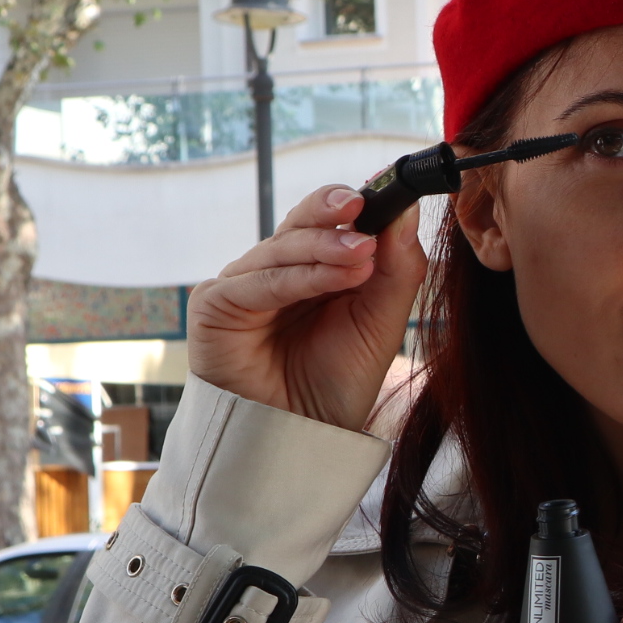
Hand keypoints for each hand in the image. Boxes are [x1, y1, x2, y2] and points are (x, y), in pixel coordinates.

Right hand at [186, 183, 426, 431]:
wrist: (304, 436)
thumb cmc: (340, 380)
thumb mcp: (382, 320)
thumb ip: (397, 267)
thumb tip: (407, 208)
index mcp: (315, 265)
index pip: (331, 219)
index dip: (358, 202)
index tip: (391, 186)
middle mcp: (276, 268)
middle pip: (301, 223)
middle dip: (333, 213)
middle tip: (364, 206)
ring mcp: (242, 284)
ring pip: (281, 249)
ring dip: (324, 249)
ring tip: (363, 256)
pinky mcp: (214, 306)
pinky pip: (256, 282)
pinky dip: (297, 278)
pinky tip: (336, 277)